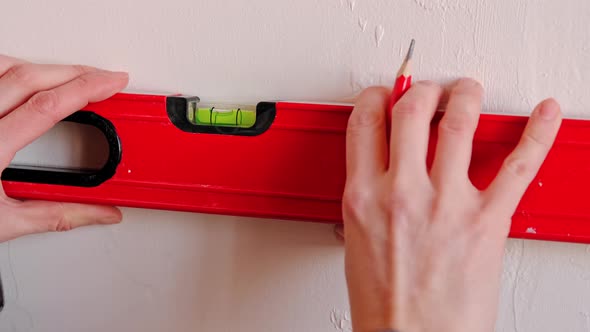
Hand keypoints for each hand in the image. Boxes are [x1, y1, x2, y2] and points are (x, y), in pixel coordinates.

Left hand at [0, 55, 128, 242]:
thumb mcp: (4, 224)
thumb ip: (58, 215)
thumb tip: (100, 212)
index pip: (48, 106)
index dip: (87, 88)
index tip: (113, 83)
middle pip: (31, 78)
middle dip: (76, 72)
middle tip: (104, 77)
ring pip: (5, 68)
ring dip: (44, 68)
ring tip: (71, 76)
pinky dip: (12, 69)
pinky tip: (27, 78)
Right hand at [339, 79, 561, 331]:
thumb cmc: (385, 307)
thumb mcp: (357, 245)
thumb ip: (367, 202)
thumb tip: (376, 178)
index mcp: (363, 197)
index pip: (365, 122)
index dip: (377, 97)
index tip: (385, 96)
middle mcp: (404, 192)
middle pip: (412, 110)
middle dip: (422, 89)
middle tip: (429, 92)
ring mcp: (448, 203)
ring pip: (460, 122)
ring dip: (466, 95)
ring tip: (469, 91)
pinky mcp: (488, 220)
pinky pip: (519, 166)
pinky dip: (537, 134)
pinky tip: (543, 116)